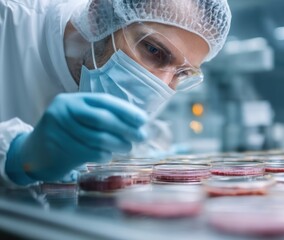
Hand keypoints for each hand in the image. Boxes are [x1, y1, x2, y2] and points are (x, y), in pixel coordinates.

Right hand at [6, 93, 146, 183]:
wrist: (33, 153)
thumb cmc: (66, 133)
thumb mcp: (79, 118)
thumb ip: (102, 116)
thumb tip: (137, 122)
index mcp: (72, 100)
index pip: (104, 101)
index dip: (126, 110)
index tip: (143, 120)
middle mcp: (63, 111)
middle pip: (102, 119)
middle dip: (126, 128)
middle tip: (141, 136)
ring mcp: (58, 129)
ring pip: (98, 138)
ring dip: (118, 144)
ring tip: (128, 148)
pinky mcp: (57, 148)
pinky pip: (90, 152)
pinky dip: (104, 155)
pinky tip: (109, 155)